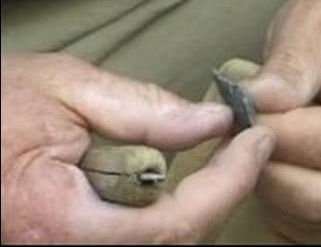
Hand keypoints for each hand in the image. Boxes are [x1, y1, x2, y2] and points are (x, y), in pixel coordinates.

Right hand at [1, 53, 274, 243]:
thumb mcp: (66, 90)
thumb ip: (144, 110)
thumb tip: (211, 122)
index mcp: (62, 226)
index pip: (175, 222)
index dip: (229, 181)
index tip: (257, 140)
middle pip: (177, 241)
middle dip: (223, 192)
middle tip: (247, 146)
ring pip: (164, 243)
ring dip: (203, 202)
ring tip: (226, 155)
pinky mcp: (75, 243)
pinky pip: (143, 238)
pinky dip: (175, 210)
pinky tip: (188, 176)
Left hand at [245, 0, 320, 241]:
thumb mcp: (315, 23)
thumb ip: (287, 66)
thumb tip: (249, 106)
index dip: (273, 133)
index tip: (239, 114)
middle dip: (266, 167)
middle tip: (238, 134)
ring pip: (317, 218)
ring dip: (271, 187)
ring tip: (257, 144)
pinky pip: (316, 230)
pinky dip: (283, 206)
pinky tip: (276, 165)